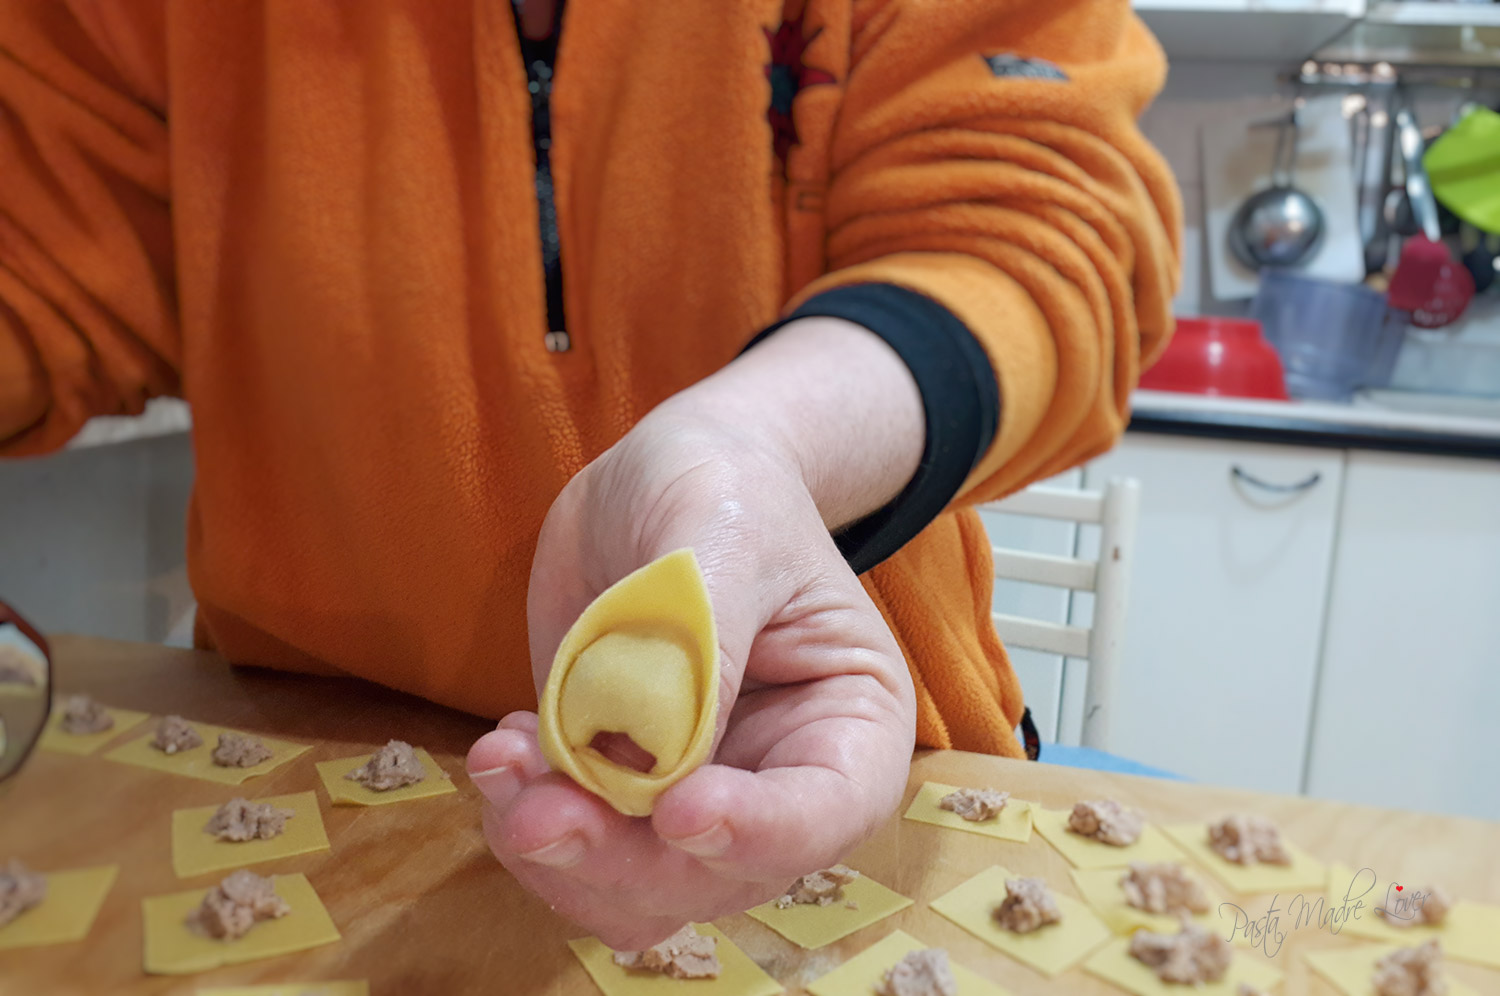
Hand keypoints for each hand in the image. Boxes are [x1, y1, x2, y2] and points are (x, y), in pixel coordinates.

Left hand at [466, 353, 919, 947]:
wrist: (663, 479)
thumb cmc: (725, 487)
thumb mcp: (722, 535)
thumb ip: (703, 641)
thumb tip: (664, 758)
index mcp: (848, 722)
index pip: (828, 812)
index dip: (758, 832)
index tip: (676, 808)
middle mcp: (779, 782)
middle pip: (717, 877)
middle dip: (621, 858)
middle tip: (536, 813)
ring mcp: (695, 794)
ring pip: (636, 891)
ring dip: (560, 855)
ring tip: (504, 762)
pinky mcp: (618, 791)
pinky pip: (574, 855)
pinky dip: (527, 823)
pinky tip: (505, 750)